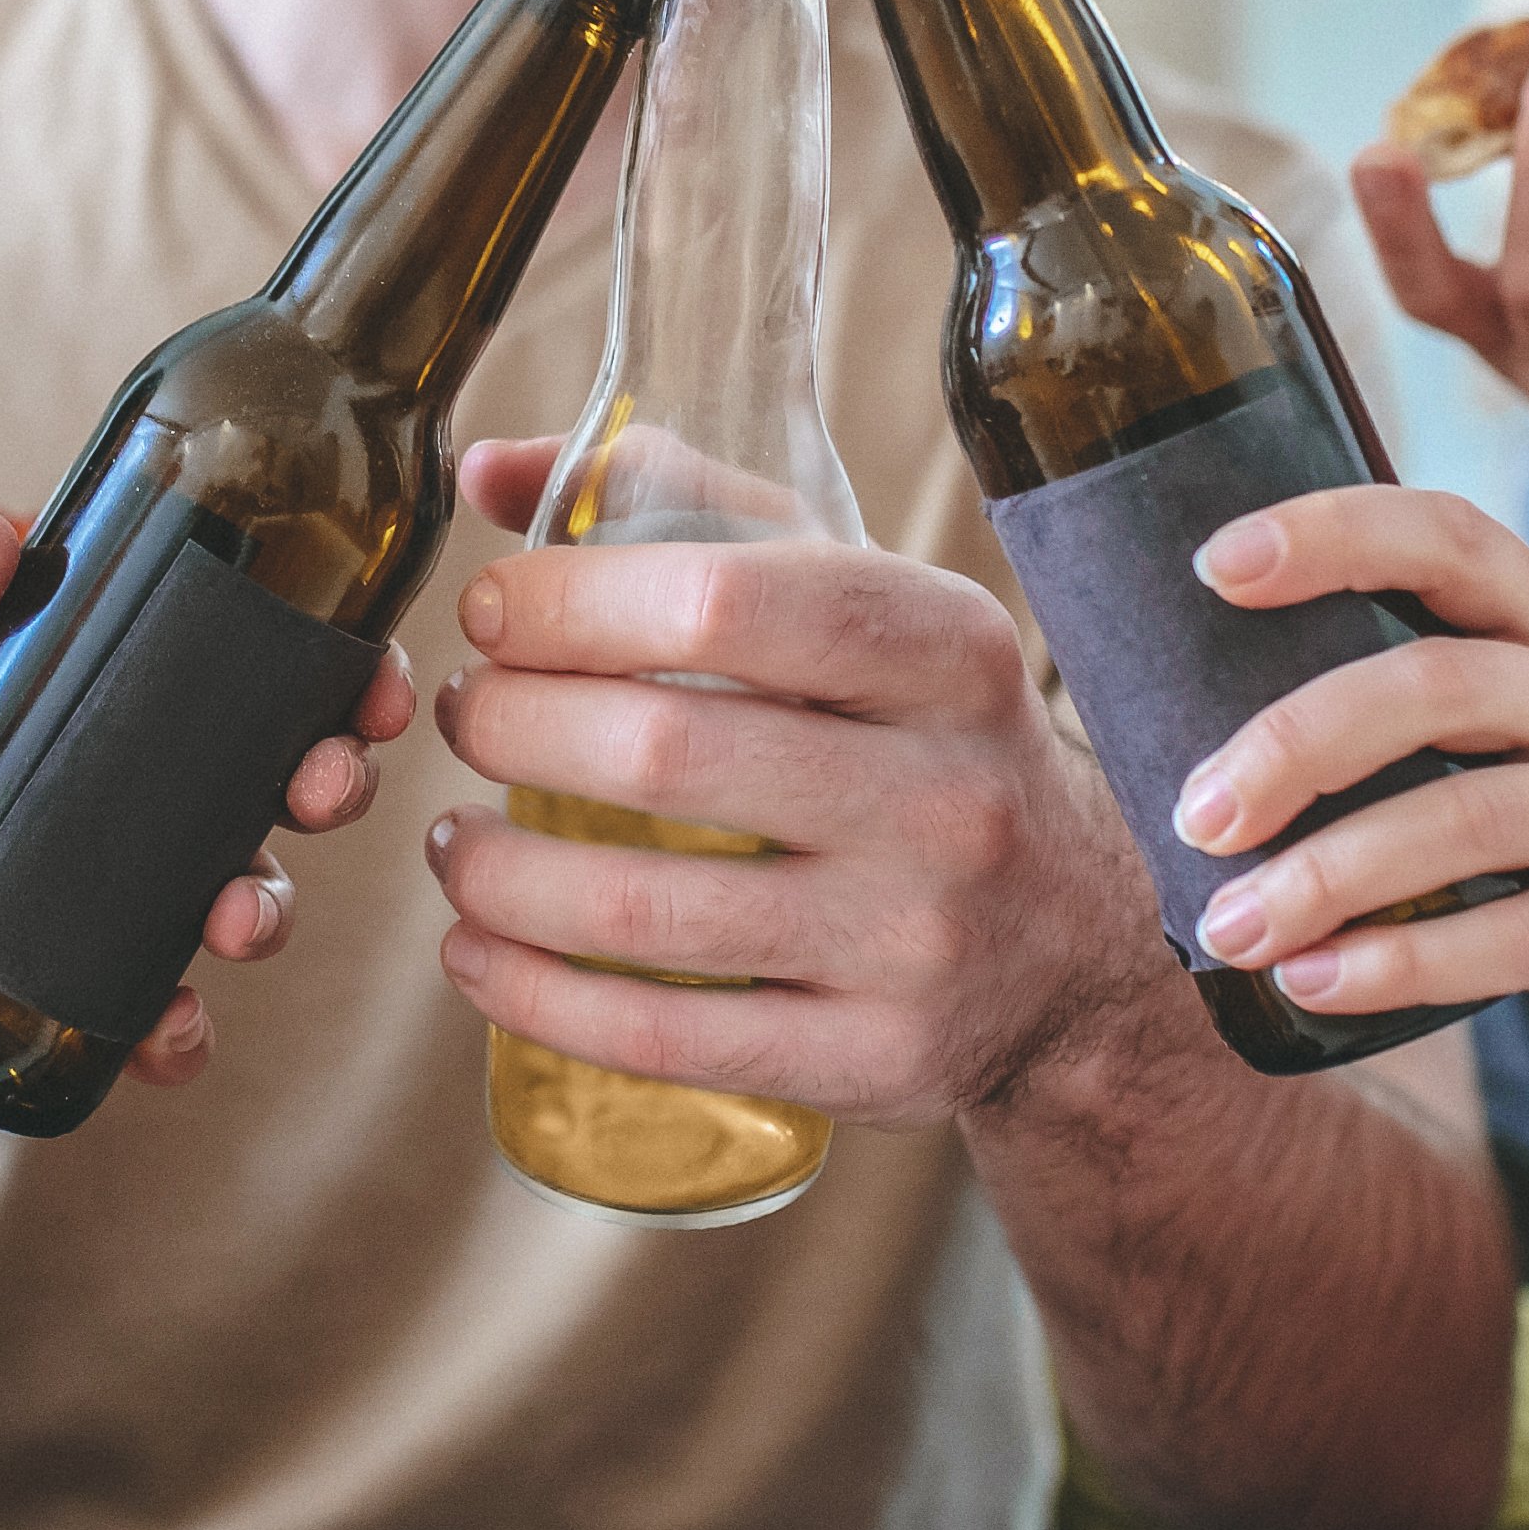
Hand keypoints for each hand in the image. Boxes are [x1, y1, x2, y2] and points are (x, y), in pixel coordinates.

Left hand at [0, 517, 415, 1073]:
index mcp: (102, 649)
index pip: (251, 650)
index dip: (330, 668)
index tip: (370, 681)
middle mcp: (113, 751)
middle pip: (260, 774)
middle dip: (319, 788)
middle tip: (325, 791)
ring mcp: (73, 849)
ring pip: (210, 886)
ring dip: (257, 909)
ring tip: (247, 924)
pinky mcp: (18, 930)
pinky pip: (113, 987)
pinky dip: (158, 1021)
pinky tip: (172, 1038)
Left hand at [427, 435, 1182, 1124]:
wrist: (1074, 951)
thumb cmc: (917, 741)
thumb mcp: (856, 604)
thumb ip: (685, 509)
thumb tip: (489, 468)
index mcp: (947, 647)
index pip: (723, 600)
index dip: (570, 602)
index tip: (492, 612)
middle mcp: (948, 793)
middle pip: (661, 750)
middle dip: (509, 725)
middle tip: (462, 717)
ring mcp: (913, 941)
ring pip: (637, 908)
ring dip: (495, 873)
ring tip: (454, 839)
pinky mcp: (874, 1061)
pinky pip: (659, 1039)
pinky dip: (531, 996)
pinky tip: (476, 953)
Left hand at [1164, 483, 1528, 1060]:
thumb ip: (1446, 692)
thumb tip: (1230, 737)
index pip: (1448, 537)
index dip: (1333, 534)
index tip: (1217, 565)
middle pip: (1435, 685)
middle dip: (1296, 745)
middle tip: (1196, 816)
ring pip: (1467, 819)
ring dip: (1329, 876)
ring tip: (1230, 927)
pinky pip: (1518, 937)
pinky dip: (1404, 962)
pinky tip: (1317, 981)